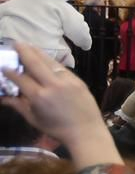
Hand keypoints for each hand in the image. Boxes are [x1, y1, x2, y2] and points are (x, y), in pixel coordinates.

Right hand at [2, 42, 117, 165]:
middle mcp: (52, 85)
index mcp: (39, 96)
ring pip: (50, 62)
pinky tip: (45, 58)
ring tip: (28, 45)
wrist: (86, 131)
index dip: (10, 71)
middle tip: (16, 43)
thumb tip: (2, 97)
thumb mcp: (33, 119)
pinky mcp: (78, 80)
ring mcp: (67, 80)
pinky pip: (62, 67)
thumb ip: (17, 105)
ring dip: (38, 52)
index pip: (21, 78)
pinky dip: (51, 61)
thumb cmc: (57, 129)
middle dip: (24, 51)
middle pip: (35, 63)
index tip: (4, 65)